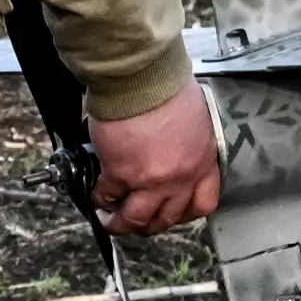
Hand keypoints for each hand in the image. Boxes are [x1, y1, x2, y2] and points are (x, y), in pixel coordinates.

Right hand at [86, 83, 223, 237]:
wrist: (142, 76)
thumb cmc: (165, 85)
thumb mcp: (194, 116)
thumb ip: (187, 140)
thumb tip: (171, 147)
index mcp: (202, 160)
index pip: (203, 202)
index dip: (184, 213)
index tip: (172, 212)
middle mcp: (181, 176)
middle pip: (168, 217)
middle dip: (151, 224)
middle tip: (137, 220)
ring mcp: (152, 179)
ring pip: (138, 219)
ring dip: (122, 224)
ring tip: (111, 219)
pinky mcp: (121, 173)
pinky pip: (108, 196)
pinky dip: (101, 198)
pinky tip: (98, 194)